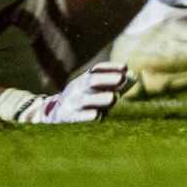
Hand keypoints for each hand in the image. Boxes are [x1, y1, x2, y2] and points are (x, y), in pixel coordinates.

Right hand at [1, 62, 130, 125]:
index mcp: (83, 80)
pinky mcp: (68, 119)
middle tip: (122, 79)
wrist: (52, 116)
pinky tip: (98, 116)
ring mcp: (71, 104)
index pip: (96, 70)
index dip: (110, 68)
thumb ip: (114, 84)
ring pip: (85, 100)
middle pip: (91, 81)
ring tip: (113, 98)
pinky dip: (87, 116)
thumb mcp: (95, 90)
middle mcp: (77, 89)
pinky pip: (78, 118)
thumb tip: (134, 76)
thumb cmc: (83, 102)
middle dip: (107, 79)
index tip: (125, 67)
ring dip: (100, 98)